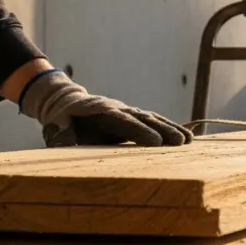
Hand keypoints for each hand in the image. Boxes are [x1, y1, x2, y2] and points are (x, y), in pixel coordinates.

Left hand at [19, 70, 192, 147]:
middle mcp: (120, 109)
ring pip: (154, 118)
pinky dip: (170, 128)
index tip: (155, 142)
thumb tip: (63, 142)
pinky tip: (185, 137)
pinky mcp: (133, 118)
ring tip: (188, 141)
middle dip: (164, 130)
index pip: (124, 121)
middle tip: (181, 142)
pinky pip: (154, 122)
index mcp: (102, 112)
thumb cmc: (61, 118)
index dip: (140, 131)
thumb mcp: (57, 125)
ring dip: (172, 129)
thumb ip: (62, 134)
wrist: (66, 102)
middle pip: (145, 118)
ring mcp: (128, 112)